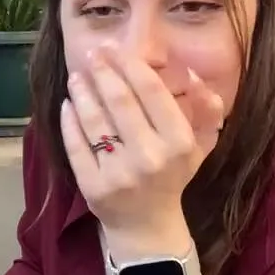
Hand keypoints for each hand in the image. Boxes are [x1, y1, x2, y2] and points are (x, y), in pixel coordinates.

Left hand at [60, 45, 223, 247]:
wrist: (148, 226)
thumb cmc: (173, 176)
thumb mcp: (198, 146)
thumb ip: (206, 109)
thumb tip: (192, 74)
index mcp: (179, 142)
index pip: (151, 92)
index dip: (130, 65)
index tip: (115, 49)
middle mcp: (150, 157)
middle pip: (119, 101)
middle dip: (102, 72)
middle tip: (92, 54)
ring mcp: (119, 173)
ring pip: (94, 121)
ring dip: (82, 92)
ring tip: (77, 76)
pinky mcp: (93, 187)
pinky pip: (76, 146)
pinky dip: (69, 121)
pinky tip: (68, 105)